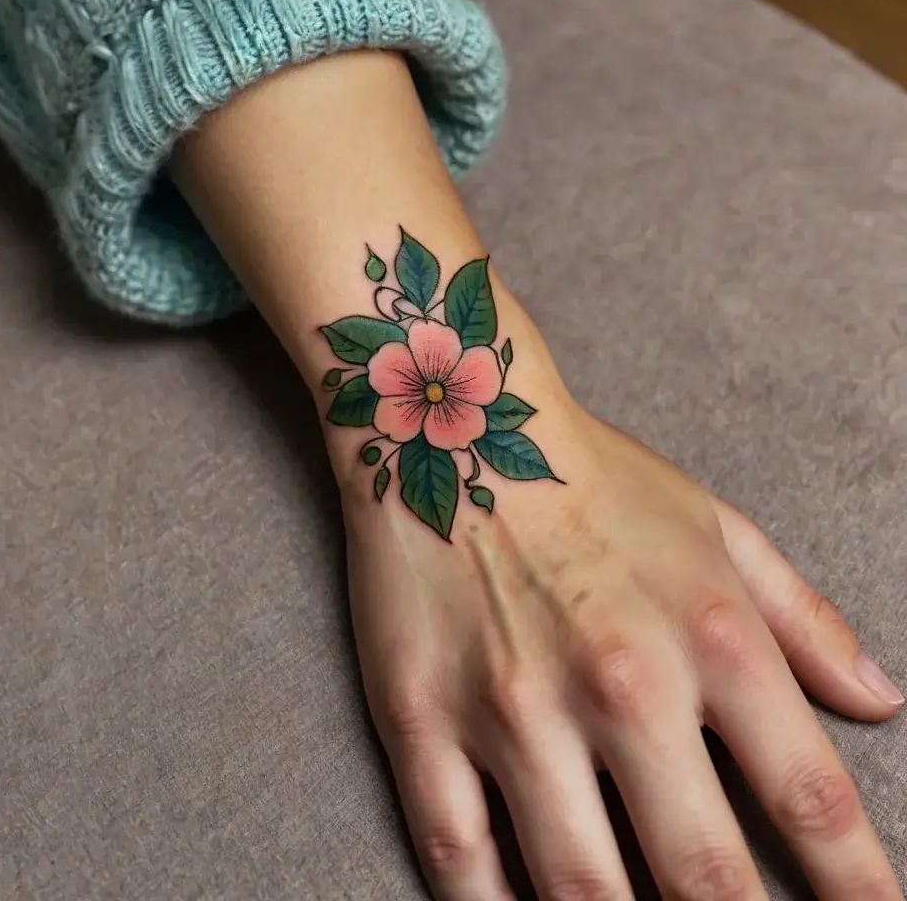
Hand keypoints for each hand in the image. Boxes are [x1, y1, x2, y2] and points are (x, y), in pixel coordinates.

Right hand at [342, 404, 903, 899]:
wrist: (452, 428)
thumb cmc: (591, 477)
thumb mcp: (715, 525)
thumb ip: (804, 618)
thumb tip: (882, 703)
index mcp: (707, 637)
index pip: (810, 802)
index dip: (859, 891)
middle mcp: (618, 684)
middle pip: (705, 880)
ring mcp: (512, 709)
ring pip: (579, 891)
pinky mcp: (422, 716)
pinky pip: (456, 853)